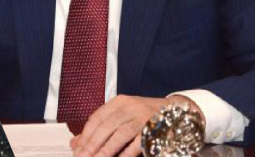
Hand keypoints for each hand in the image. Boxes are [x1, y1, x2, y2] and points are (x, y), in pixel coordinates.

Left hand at [70, 94, 202, 156]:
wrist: (179, 112)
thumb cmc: (145, 116)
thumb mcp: (122, 117)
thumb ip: (100, 129)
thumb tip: (75, 143)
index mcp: (119, 102)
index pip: (97, 118)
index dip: (86, 134)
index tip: (77, 149)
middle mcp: (130, 107)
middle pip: (106, 126)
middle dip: (92, 144)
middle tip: (81, 156)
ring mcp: (144, 117)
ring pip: (120, 134)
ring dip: (106, 149)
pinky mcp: (156, 129)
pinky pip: (138, 142)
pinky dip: (127, 152)